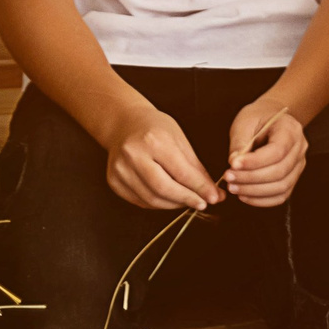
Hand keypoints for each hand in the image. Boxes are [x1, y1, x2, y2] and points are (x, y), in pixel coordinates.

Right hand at [102, 102, 222, 210]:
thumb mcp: (179, 139)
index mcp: (154, 140)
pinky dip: (158, 204)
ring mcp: (120, 170)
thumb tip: (213, 192)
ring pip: (151, 199)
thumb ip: (195, 167)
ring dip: (173, 204)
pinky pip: (139, 201)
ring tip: (188, 201)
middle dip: (187, 199)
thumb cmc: (155, 128)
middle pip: (163, 188)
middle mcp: (134, 155)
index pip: (181, 172)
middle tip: (203, 203)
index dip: (200, 188)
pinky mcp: (114, 181)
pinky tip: (169, 200)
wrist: (124, 123)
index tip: (214, 197)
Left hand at [224, 100, 307, 207]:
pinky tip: (244, 196)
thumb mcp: (245, 122)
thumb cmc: (258, 118)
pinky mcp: (292, 178)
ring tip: (233, 188)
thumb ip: (240, 142)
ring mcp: (298, 166)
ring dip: (254, 191)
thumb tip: (234, 163)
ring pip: (282, 187)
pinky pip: (281, 196)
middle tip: (228, 177)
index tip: (233, 164)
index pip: (277, 151)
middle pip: (280, 171)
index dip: (255, 162)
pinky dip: (261, 200)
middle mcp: (299, 149)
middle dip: (251, 178)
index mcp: (291, 130)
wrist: (272, 117)